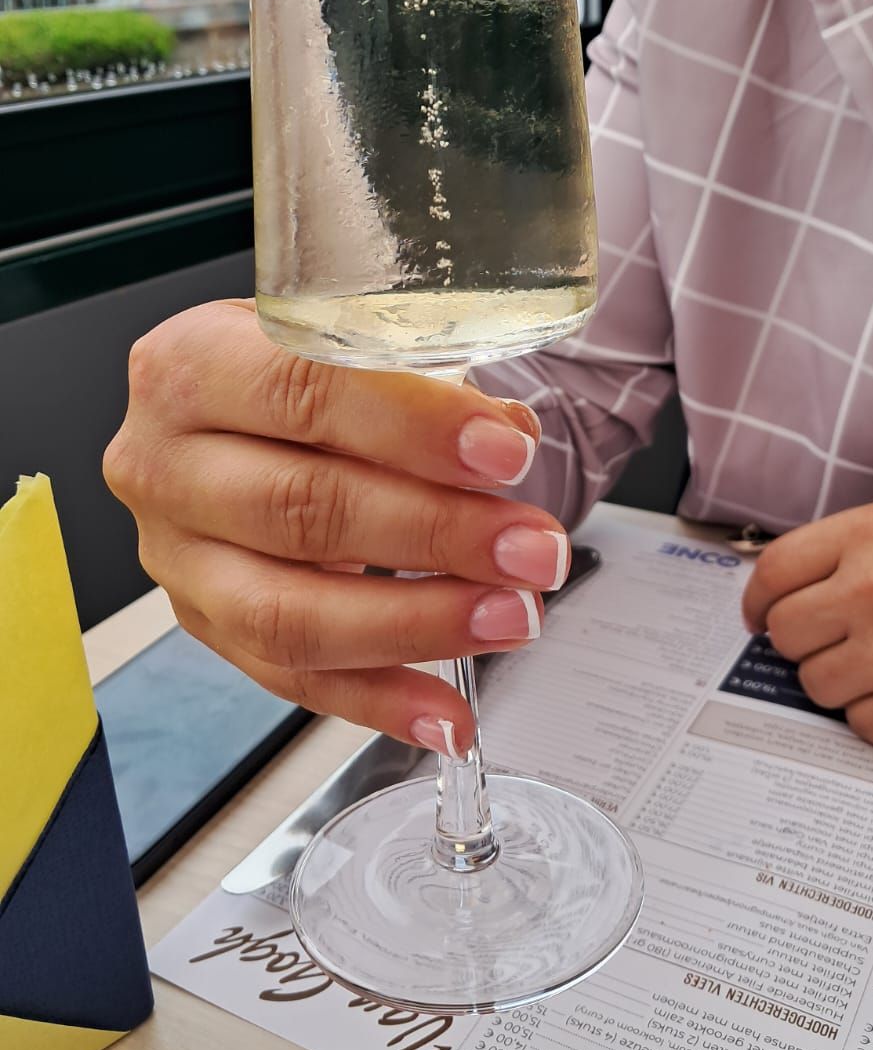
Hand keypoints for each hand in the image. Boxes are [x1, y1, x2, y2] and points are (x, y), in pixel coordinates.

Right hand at [104, 300, 567, 756]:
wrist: (240, 410)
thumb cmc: (301, 369)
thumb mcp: (349, 336)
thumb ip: (424, 378)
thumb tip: (509, 436)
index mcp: (190, 363)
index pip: (303, 393)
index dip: (411, 427)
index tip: (506, 454)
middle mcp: (163, 463)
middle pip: (300, 510)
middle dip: (436, 535)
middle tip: (532, 550)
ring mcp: (176, 557)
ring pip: (288, 613)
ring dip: (417, 625)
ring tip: (510, 619)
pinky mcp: (204, 624)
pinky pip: (291, 679)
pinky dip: (379, 700)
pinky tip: (448, 713)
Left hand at [742, 501, 872, 745]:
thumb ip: (844, 553)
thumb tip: (775, 600)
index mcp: (869, 536)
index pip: (775, 571)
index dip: (757, 598)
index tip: (758, 614)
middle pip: (785, 631)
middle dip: (801, 638)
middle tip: (829, 635)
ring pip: (815, 683)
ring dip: (836, 678)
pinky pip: (860, 724)